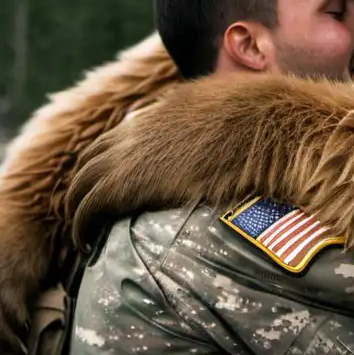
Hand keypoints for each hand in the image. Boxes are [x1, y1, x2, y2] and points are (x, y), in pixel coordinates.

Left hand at [64, 78, 273, 249]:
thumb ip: (225, 121)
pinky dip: (83, 226)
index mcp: (169, 108)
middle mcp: (142, 126)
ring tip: (85, 237)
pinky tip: (88, 246)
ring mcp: (132, 152)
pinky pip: (90, 207)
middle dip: (87, 184)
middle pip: (94, 156)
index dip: (114, 160)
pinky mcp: (129, 182)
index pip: (124, 133)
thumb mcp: (243, 111)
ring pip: (83, 182)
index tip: (115, 184)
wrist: (273, 128)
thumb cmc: (274, 125)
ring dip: (79, 209)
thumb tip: (239, 136)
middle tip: (91, 214)